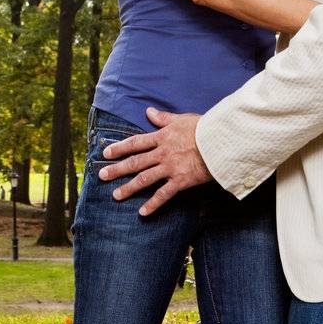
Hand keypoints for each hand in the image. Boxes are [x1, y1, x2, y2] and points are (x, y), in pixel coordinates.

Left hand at [97, 108, 212, 215]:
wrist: (220, 142)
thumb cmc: (204, 128)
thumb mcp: (181, 119)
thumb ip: (163, 118)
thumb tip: (148, 111)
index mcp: (161, 137)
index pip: (135, 143)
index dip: (119, 148)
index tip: (106, 154)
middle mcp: (162, 153)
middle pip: (135, 162)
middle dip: (117, 169)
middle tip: (102, 176)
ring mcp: (170, 168)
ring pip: (145, 179)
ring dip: (129, 188)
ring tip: (116, 196)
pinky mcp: (180, 181)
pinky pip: (163, 194)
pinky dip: (152, 204)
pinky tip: (142, 213)